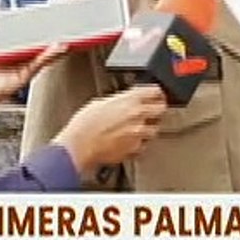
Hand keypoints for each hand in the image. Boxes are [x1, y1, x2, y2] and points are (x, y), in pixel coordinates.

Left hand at [0, 0, 65, 106]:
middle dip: (47, 29)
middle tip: (58, 19)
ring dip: (54, 41)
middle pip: (35, 38)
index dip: (31, 20)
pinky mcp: (28, 72)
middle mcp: (15, 51)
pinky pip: (42, 62)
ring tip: (64, 31)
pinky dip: (51, 54)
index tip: (41, 11)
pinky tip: (58, 46)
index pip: (21, 27)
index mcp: (4, 41)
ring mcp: (23, 61)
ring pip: (43, 49)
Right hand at [52, 86, 168, 176]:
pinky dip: (139, 143)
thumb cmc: (84, 125)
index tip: (156, 94)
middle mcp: (138, 115)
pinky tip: (129, 140)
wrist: (78, 146)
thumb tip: (125, 101)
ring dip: (148, 127)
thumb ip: (120, 101)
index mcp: (130, 99)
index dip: (156, 92)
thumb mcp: (101, 102)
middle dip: (157, 109)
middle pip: (161, 109)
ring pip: (155, 129)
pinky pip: (143, 144)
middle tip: (153, 110)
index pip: (155, 91)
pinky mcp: (135, 149)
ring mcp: (138, 133)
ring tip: (138, 127)